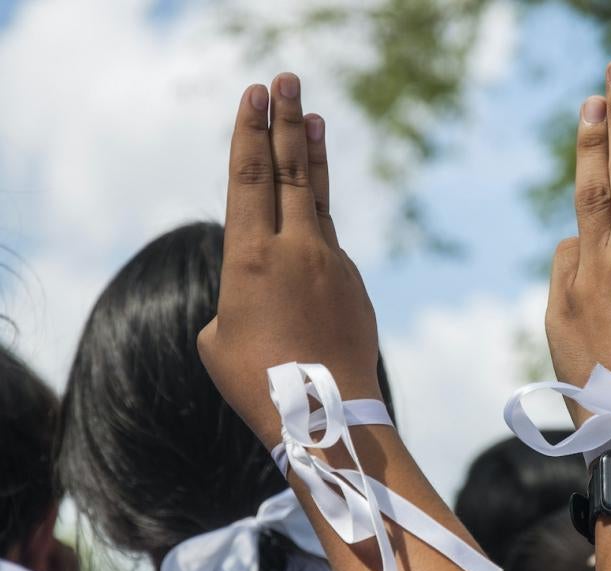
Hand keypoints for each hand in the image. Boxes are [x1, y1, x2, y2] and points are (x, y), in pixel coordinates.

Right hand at [198, 74, 380, 447]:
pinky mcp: (353, 280)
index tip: (254, 94)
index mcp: (251, 256)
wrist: (326, 412)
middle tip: (287, 79)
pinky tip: (312, 221)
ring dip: (314, 155)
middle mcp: (296, 247)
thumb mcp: (218, 338)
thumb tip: (261, 284)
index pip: (249, 176)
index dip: (250, 131)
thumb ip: (235, 294)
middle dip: (286, 120)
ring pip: (320, 197)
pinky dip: (319, 222)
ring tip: (314, 117)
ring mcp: (331, 261)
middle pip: (291, 169)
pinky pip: (330, 242)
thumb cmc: (257, 381)